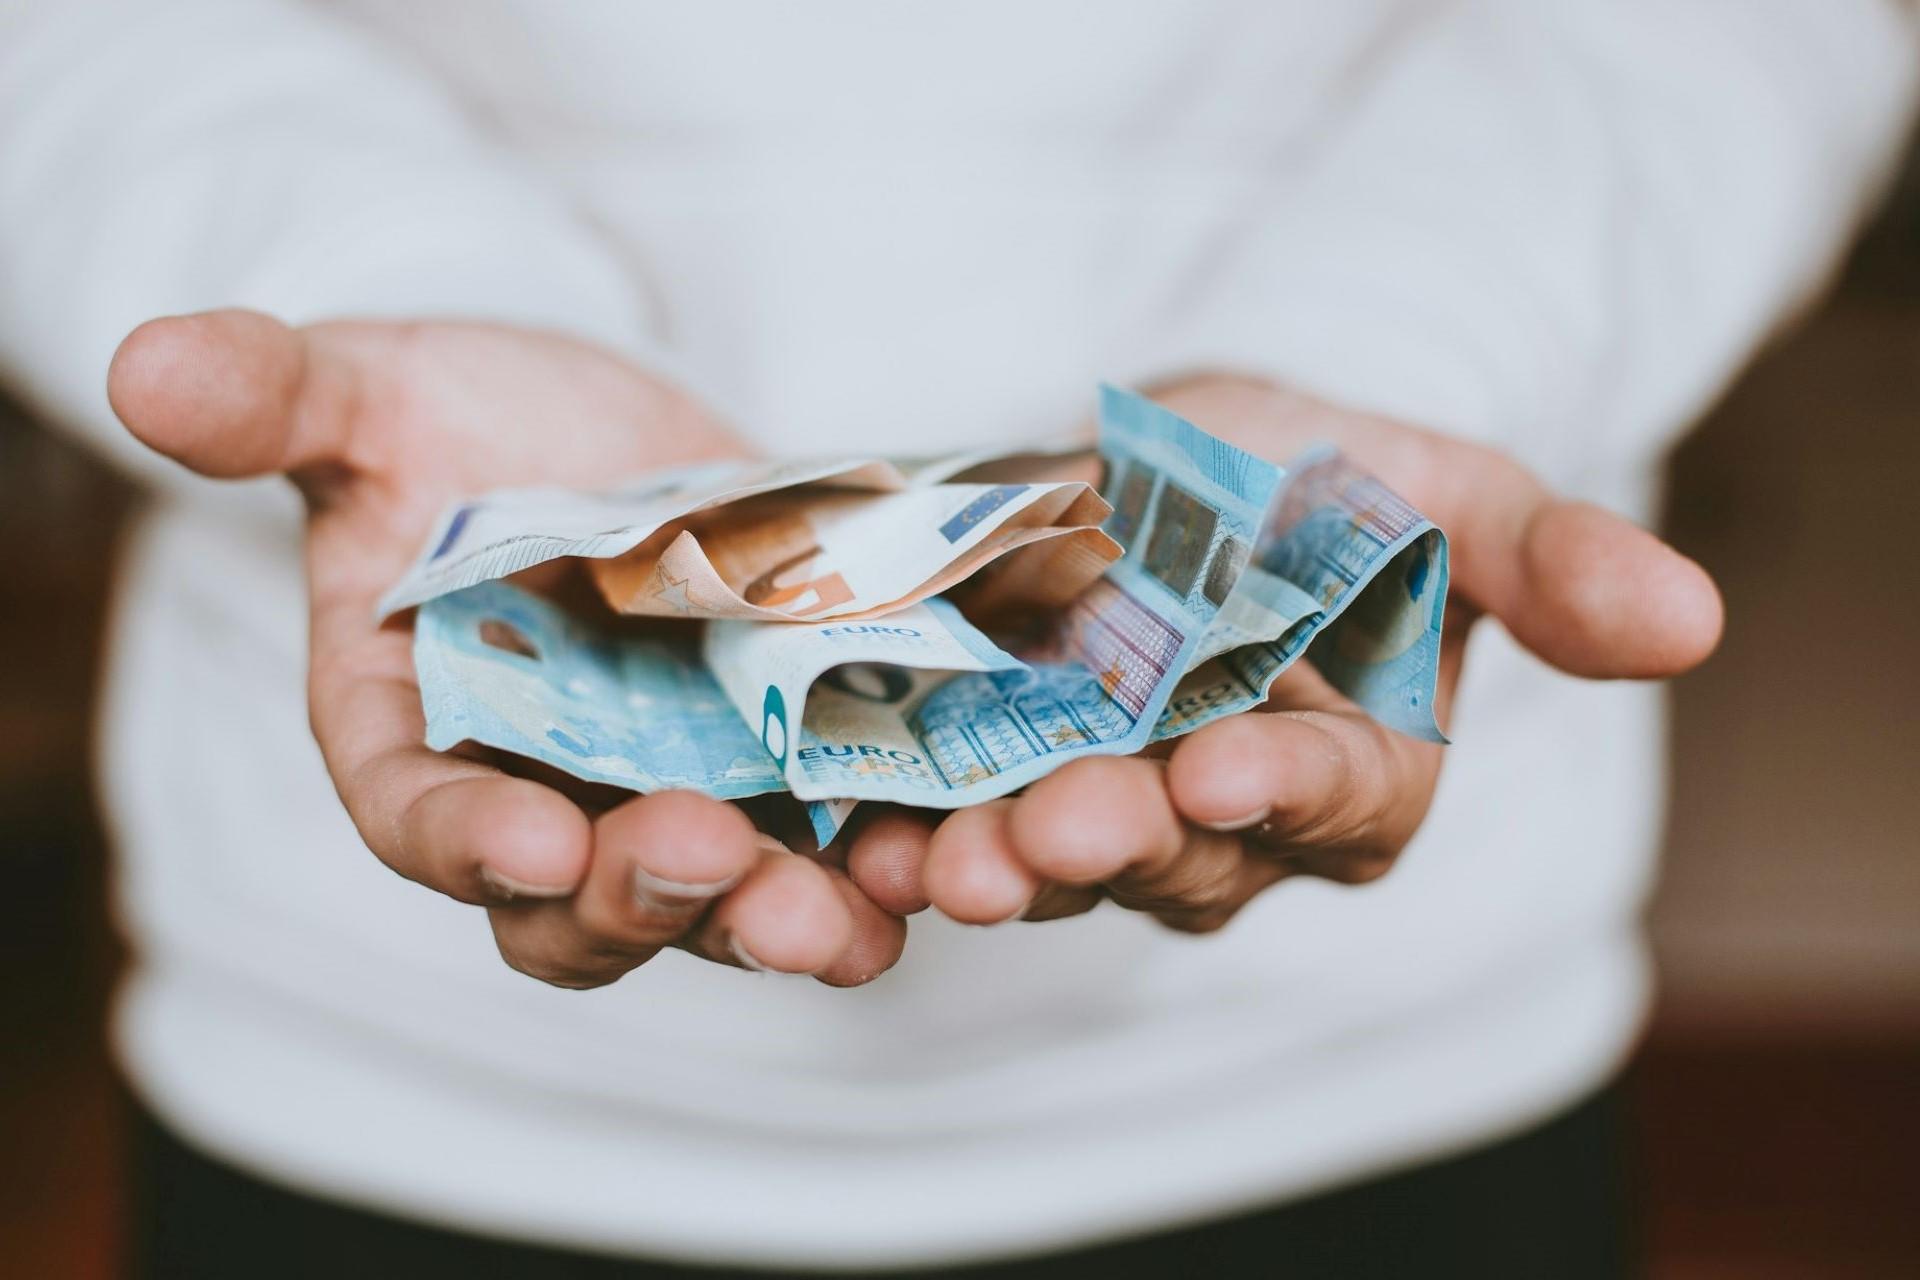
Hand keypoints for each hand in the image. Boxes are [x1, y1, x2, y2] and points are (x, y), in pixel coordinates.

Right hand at [109, 309, 904, 986]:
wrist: (598, 423)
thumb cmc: (457, 416)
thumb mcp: (371, 391)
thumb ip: (273, 395)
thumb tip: (146, 363)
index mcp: (414, 734)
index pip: (416, 816)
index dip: (463, 839)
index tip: (528, 840)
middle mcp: (541, 794)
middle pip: (574, 904)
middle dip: (640, 900)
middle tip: (709, 863)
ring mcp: (671, 793)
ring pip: (714, 904)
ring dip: (776, 922)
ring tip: (843, 920)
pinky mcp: (782, 764)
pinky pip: (826, 842)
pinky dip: (874, 865)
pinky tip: (933, 866)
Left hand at [842, 373, 1723, 930]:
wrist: (1177, 457)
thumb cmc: (1328, 473)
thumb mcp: (1439, 482)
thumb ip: (1544, 556)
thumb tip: (1693, 623)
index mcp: (1359, 767)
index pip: (1338, 801)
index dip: (1287, 789)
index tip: (1225, 764)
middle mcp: (1232, 823)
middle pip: (1180, 857)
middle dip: (1113, 843)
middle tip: (1042, 831)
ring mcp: (1105, 811)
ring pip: (1059, 866)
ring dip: (997, 865)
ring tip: (931, 856)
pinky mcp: (992, 784)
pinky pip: (953, 827)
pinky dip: (903, 835)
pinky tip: (854, 832)